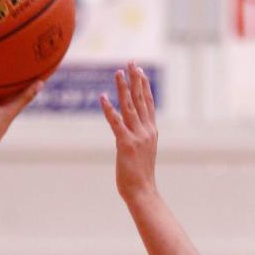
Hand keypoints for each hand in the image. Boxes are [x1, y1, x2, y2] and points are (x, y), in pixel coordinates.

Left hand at [100, 63, 157, 203]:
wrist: (142, 191)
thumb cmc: (140, 176)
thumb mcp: (143, 153)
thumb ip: (139, 140)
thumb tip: (131, 134)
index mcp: (151, 132)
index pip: (148, 103)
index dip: (144, 86)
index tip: (140, 71)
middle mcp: (146, 130)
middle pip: (141, 100)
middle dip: (135, 80)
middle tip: (131, 62)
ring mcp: (137, 136)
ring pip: (129, 106)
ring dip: (123, 88)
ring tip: (118, 72)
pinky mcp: (125, 144)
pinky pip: (115, 123)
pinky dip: (109, 109)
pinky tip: (103, 97)